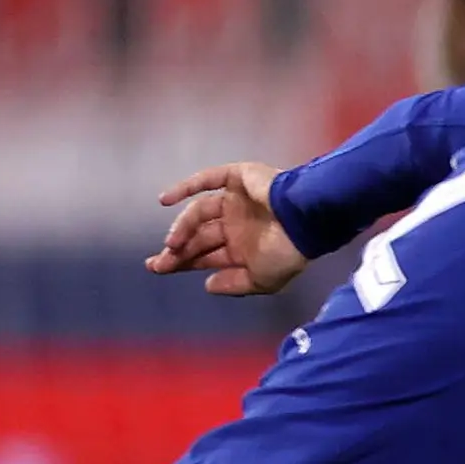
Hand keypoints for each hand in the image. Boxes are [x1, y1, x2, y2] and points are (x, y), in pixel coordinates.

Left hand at [147, 161, 306, 295]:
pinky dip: (185, 188)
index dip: (182, 262)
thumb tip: (208, 285)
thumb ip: (235, 285)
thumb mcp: (263, 280)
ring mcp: (235, 200)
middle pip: (197, 237)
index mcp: (243, 248)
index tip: (158, 269)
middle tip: (157, 262)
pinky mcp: (236, 178)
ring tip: (173, 242)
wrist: (306, 219)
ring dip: (183, 227)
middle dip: (177, 250)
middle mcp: (236, 225)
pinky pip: (205, 180)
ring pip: (198, 213)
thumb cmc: (288, 253)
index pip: (205, 255)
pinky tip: (164, 200)